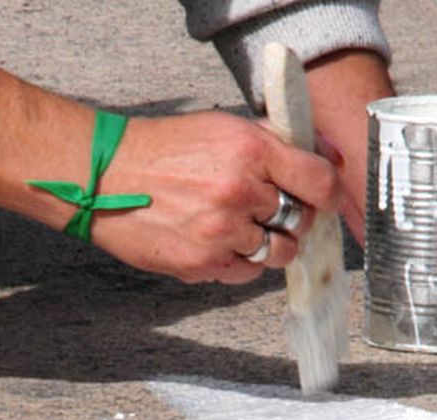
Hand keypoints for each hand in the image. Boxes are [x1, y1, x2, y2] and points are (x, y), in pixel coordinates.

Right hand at [94, 111, 344, 283]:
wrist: (106, 176)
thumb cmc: (165, 150)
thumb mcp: (223, 128)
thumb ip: (277, 142)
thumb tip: (331, 156)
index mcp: (251, 150)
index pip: (320, 181)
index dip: (327, 193)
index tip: (323, 198)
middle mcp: (241, 191)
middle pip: (302, 220)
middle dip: (294, 217)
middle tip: (271, 210)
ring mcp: (221, 232)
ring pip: (278, 252)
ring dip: (268, 243)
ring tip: (242, 228)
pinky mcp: (202, 263)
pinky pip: (247, 273)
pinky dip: (241, 262)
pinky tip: (219, 243)